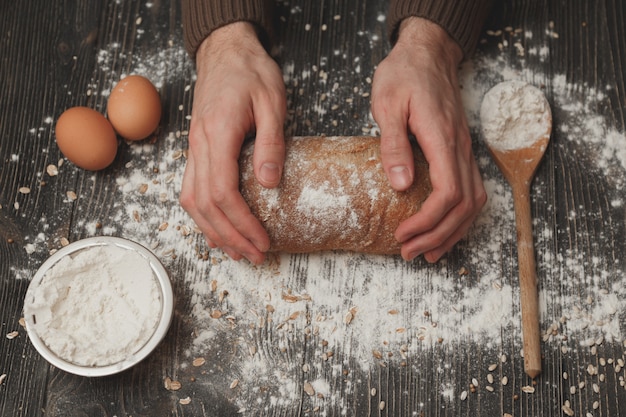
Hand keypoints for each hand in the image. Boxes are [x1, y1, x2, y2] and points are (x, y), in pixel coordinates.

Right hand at [180, 22, 285, 263]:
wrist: (225, 51)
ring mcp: (193, 148)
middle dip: (231, 236)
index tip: (263, 240)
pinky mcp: (196, 149)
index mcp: (218, 134)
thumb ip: (271, 143)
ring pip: (192, 201)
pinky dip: (203, 215)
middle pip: (206, 205)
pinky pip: (191, 189)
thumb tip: (269, 184)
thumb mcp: (272, 102)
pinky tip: (217, 228)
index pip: (224, 192)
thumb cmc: (251, 72)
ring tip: (237, 252)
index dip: (243, 223)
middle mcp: (199, 145)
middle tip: (256, 256)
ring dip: (214, 231)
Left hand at [371, 17, 486, 262]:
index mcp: (442, 138)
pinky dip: (459, 217)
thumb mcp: (387, 104)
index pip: (448, 192)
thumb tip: (402, 185)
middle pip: (463, 206)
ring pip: (473, 203)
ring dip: (451, 232)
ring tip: (427, 253)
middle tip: (408, 253)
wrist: (427, 53)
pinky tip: (443, 230)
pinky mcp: (460, 151)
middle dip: (437, 235)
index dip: (428, 221)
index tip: (403, 235)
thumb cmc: (404, 74)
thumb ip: (394, 145)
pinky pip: (470, 191)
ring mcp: (464, 150)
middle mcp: (460, 148)